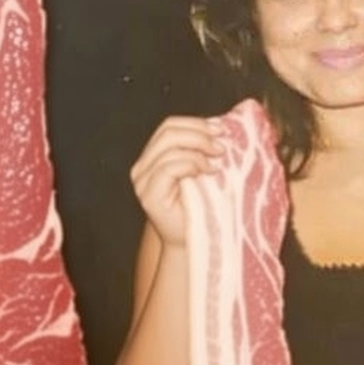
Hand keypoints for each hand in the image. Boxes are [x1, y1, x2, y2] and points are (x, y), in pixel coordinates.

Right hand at [130, 116, 222, 247]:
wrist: (195, 241)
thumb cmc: (202, 206)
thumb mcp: (201, 170)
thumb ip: (201, 148)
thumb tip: (221, 125)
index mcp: (152, 157)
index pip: (169, 126)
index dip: (195, 123)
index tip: (221, 129)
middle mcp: (142, 167)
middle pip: (168, 133)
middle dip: (199, 134)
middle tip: (221, 146)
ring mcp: (142, 182)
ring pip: (169, 148)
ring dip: (199, 151)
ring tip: (217, 162)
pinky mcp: (149, 195)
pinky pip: (169, 168)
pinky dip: (191, 164)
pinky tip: (208, 172)